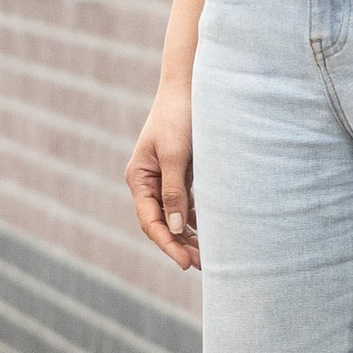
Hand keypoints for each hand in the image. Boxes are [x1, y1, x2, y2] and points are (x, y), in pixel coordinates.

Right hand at [125, 78, 197, 270]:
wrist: (191, 87)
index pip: (150, 221)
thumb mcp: (175, 155)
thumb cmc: (179, 117)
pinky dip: (198, 219)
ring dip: (189, 236)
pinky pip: (188, 204)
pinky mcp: (183, 173)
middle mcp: (149, 182)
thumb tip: (174, 227)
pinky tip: (212, 233)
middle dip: (178, 245)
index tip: (185, 262)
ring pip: (175, 216)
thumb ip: (174, 191)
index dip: (167, 244)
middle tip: (201, 266)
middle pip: (161, 223)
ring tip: (209, 257)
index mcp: (139, 178)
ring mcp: (166, 179)